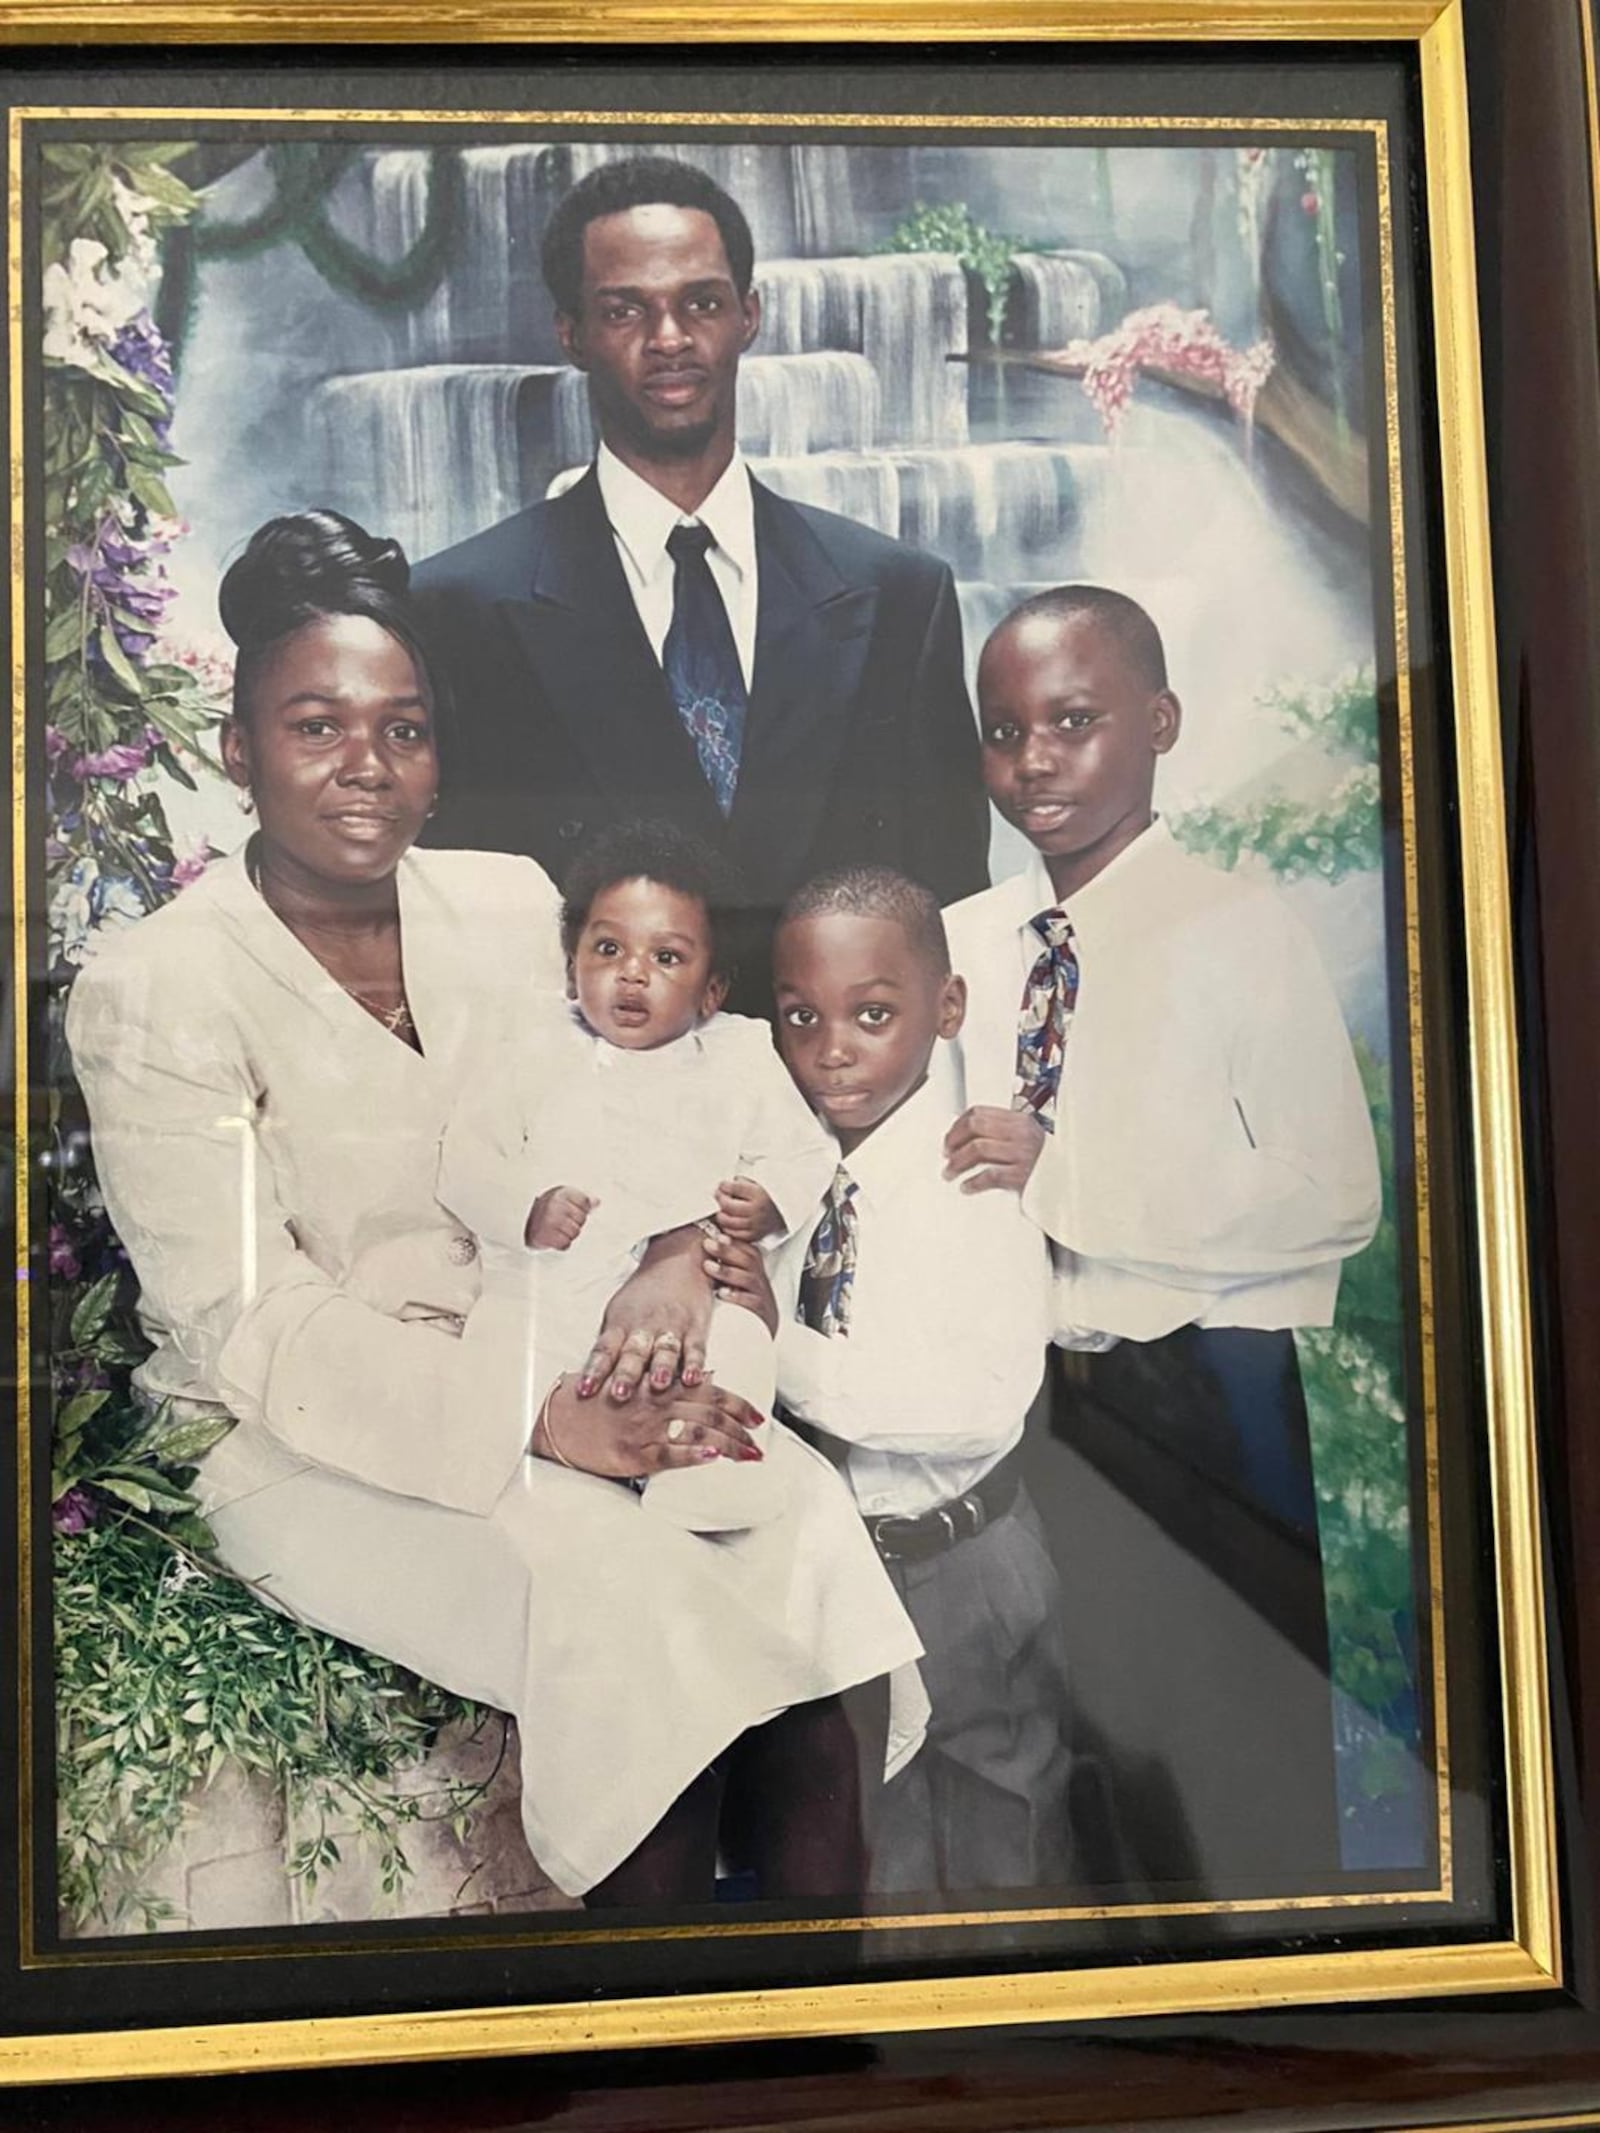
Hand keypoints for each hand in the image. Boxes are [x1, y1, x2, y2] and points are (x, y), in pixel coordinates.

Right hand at [525, 1185, 597, 1250]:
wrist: (521, 1223)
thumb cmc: (545, 1211)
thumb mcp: (562, 1200)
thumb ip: (581, 1201)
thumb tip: (597, 1202)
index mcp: (560, 1193)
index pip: (585, 1202)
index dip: (581, 1210)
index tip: (569, 1211)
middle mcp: (555, 1205)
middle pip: (581, 1219)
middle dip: (574, 1223)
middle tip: (561, 1222)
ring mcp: (550, 1220)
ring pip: (575, 1233)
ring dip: (568, 1234)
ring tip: (557, 1230)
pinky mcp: (545, 1235)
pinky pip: (565, 1244)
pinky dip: (561, 1244)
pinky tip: (554, 1237)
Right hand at [535, 1371, 764, 1479]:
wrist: (560, 1422)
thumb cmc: (597, 1404)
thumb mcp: (634, 1384)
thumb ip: (668, 1382)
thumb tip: (705, 1381)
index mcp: (660, 1386)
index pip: (710, 1391)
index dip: (738, 1404)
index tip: (759, 1417)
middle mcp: (658, 1403)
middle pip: (711, 1412)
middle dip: (741, 1429)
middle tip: (760, 1445)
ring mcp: (648, 1428)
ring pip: (698, 1431)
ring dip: (729, 1444)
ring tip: (750, 1455)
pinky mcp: (635, 1452)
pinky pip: (669, 1452)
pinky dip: (693, 1454)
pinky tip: (711, 1457)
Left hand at [576, 1224, 712, 1401]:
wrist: (677, 1261)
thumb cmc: (643, 1296)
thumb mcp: (618, 1313)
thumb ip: (609, 1344)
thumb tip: (592, 1379)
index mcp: (620, 1325)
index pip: (604, 1350)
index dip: (594, 1370)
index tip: (585, 1390)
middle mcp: (644, 1327)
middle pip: (633, 1353)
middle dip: (626, 1374)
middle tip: (619, 1394)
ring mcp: (671, 1327)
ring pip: (665, 1350)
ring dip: (661, 1368)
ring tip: (658, 1385)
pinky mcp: (695, 1327)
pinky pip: (695, 1348)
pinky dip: (694, 1363)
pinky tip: (691, 1378)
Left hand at [703, 1232, 779, 1336]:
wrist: (764, 1326)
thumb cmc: (747, 1299)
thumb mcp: (739, 1279)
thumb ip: (728, 1263)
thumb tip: (706, 1246)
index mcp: (754, 1269)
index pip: (746, 1249)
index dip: (732, 1241)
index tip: (715, 1235)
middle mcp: (759, 1279)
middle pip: (747, 1259)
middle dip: (726, 1250)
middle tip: (708, 1244)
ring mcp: (760, 1295)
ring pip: (747, 1279)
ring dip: (726, 1271)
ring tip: (708, 1266)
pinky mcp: (759, 1311)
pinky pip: (751, 1302)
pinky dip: (736, 1296)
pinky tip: (722, 1293)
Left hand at [714, 1176, 782, 1241]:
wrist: (786, 1212)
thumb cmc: (772, 1196)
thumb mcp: (760, 1182)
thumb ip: (743, 1182)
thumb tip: (725, 1185)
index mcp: (759, 1194)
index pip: (734, 1188)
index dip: (724, 1186)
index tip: (722, 1185)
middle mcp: (757, 1210)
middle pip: (727, 1205)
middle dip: (719, 1199)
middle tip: (719, 1196)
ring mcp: (755, 1224)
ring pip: (727, 1221)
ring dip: (721, 1214)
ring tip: (722, 1209)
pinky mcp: (754, 1235)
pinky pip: (734, 1234)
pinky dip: (728, 1227)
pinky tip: (728, 1221)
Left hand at [943, 1105, 1045, 1193]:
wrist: (1069, 1186)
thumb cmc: (1044, 1165)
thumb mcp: (1024, 1141)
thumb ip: (999, 1134)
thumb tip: (961, 1135)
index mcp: (1020, 1121)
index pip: (980, 1112)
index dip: (958, 1125)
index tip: (949, 1138)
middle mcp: (1021, 1133)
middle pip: (976, 1126)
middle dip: (954, 1141)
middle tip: (946, 1154)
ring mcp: (1023, 1154)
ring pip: (978, 1149)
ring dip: (958, 1162)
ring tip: (950, 1173)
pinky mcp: (1023, 1176)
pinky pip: (990, 1175)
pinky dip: (973, 1182)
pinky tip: (966, 1187)